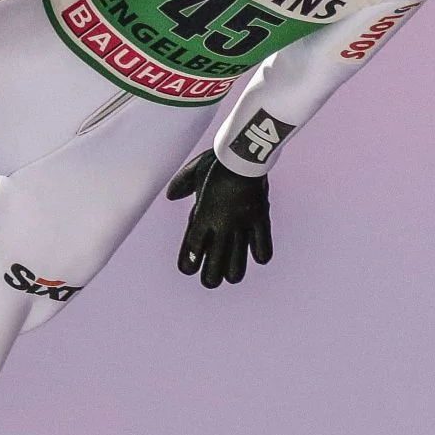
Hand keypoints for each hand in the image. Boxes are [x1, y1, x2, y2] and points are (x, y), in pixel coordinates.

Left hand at [165, 150, 272, 287]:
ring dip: (233, 272)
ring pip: (238, 262)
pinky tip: (257, 256)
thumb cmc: (217, 160)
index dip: (189, 263)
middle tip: (209, 281)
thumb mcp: (194, 171)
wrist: (245, 153)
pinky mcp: (261, 219)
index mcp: (203, 215)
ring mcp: (243, 224)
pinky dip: (261, 254)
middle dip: (210, 278)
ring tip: (230, 276)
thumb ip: (181, 185)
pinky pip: (263, 246)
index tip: (187, 270)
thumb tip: (171, 195)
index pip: (193, 249)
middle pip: (215, 264)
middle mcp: (222, 225)